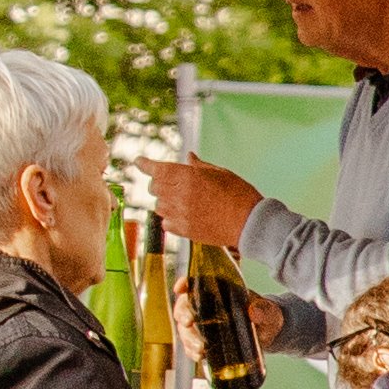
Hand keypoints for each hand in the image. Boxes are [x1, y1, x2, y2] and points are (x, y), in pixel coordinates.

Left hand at [138, 152, 260, 248]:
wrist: (250, 223)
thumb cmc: (238, 194)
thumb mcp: (221, 173)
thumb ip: (199, 166)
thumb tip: (188, 157)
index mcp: (188, 177)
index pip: (157, 169)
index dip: (145, 164)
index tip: (138, 161)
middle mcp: (180, 196)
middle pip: (154, 187)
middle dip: (159, 182)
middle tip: (171, 182)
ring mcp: (180, 215)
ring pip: (158, 206)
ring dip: (164, 200)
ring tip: (181, 200)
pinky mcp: (184, 231)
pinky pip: (166, 223)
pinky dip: (170, 218)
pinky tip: (183, 215)